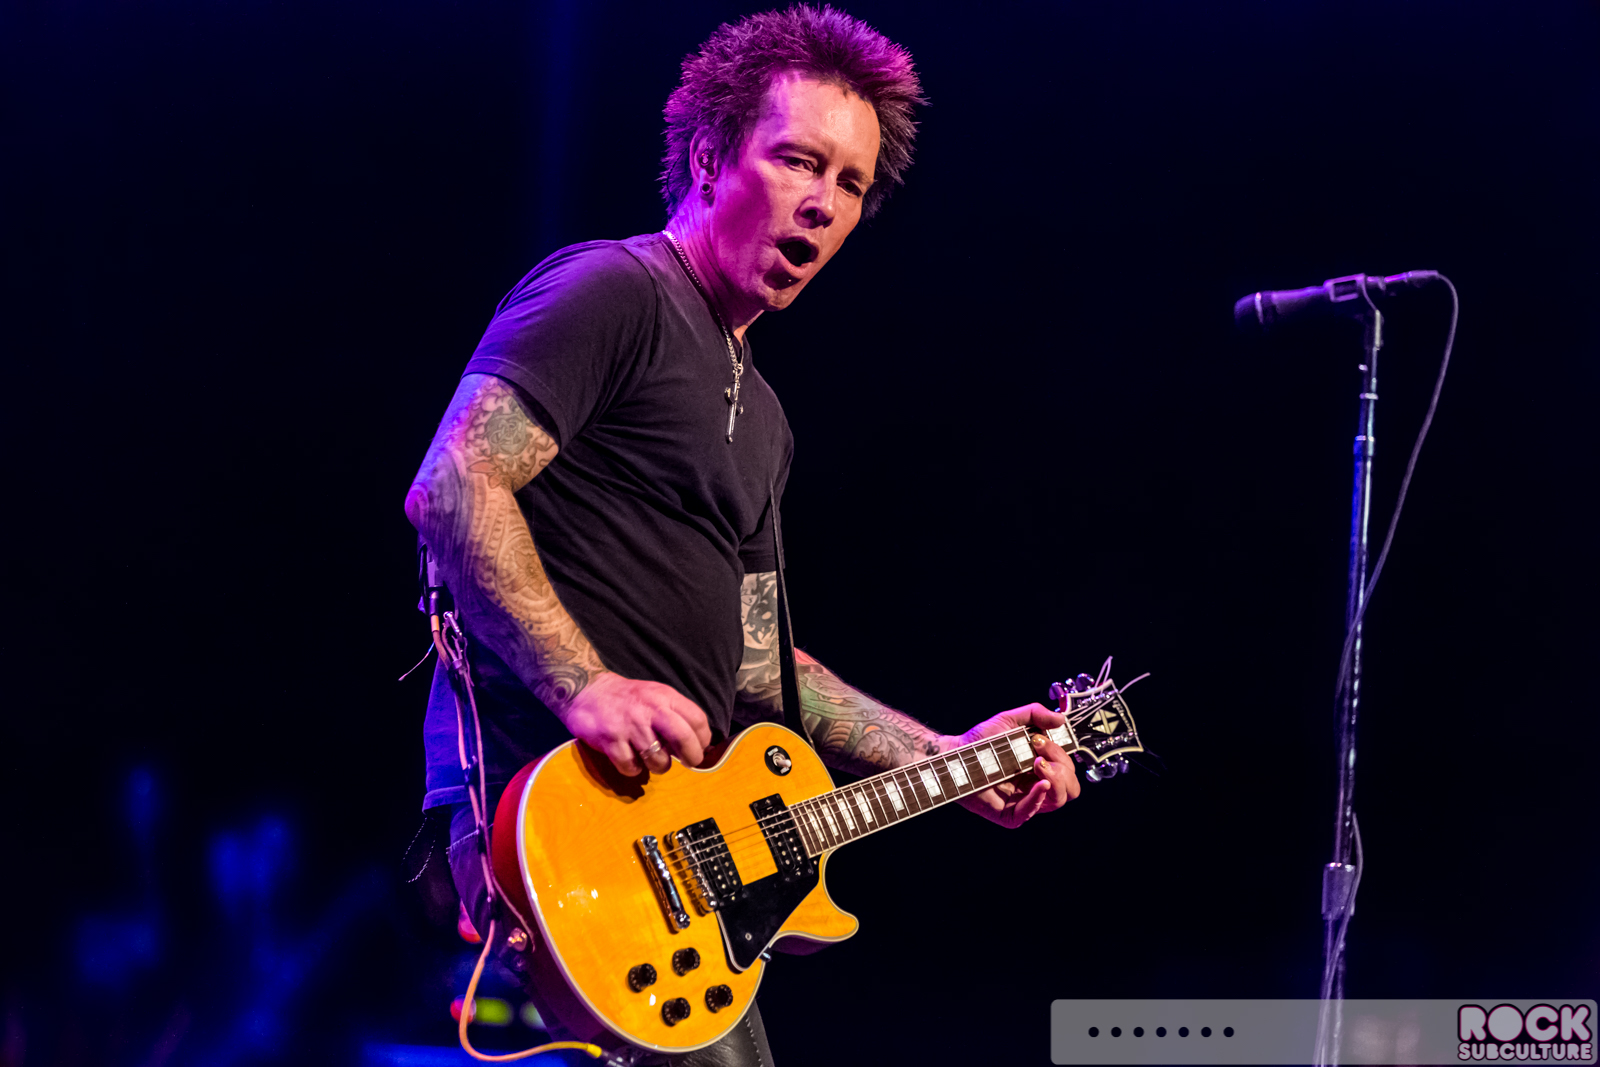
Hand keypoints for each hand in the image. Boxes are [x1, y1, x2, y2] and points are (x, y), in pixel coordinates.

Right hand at [555, 672, 712, 775]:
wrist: (586, 690)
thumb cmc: (627, 698)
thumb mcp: (656, 695)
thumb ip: (675, 714)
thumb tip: (697, 743)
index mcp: (665, 697)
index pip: (697, 719)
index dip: (704, 739)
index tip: (701, 748)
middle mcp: (650, 710)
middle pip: (683, 737)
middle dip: (692, 757)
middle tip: (689, 762)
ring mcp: (630, 726)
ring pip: (658, 760)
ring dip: (659, 766)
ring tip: (652, 759)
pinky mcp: (611, 741)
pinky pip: (631, 767)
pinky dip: (634, 769)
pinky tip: (631, 759)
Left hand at [942, 703, 1079, 827]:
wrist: (955, 754)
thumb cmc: (980, 740)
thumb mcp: (1010, 720)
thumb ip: (1035, 714)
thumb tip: (1060, 719)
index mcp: (1041, 767)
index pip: (1068, 769)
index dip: (1061, 754)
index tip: (1039, 740)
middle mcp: (1036, 785)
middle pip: (1070, 788)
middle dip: (1062, 769)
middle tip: (1039, 755)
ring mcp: (1024, 801)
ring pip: (1057, 800)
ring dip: (1055, 780)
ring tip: (1037, 764)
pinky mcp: (1009, 814)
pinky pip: (1031, 812)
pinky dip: (1038, 798)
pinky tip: (1040, 783)